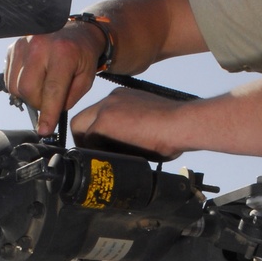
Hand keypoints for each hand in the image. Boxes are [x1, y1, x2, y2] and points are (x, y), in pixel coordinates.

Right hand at [4, 21, 105, 136]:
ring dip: (27, 96)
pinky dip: (19, 86)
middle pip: (27, 89)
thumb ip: (68, 98)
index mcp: (63, 52)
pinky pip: (9, 77)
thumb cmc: (82, 56)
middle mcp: (40, 44)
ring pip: (15, 85)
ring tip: (41, 90)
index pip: (51, 90)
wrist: (76, 32)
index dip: (47, 114)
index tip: (44, 130)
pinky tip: (33, 81)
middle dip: (37, 104)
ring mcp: (24, 44)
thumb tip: (49, 115)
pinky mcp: (13, 47)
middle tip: (48, 103)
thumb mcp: (86, 79)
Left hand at [71, 88, 188, 159]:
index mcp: (121, 98)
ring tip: (102, 162)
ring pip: (80, 130)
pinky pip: (88, 141)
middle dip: (83, 141)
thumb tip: (125, 151)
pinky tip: (108, 161)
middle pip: (81, 120)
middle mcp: (111, 99)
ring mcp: (105, 109)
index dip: (94, 135)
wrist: (180, 125)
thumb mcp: (148, 123)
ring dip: (88, 147)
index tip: (101, 148)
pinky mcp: (104, 122)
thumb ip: (131, 130)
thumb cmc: (174, 129)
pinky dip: (94, 153)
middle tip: (93, 158)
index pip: (96, 115)